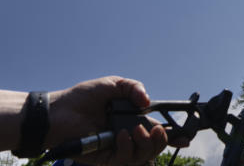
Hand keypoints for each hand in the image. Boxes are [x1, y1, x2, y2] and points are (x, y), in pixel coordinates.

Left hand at [48, 76, 187, 165]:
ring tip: (134, 130)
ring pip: (143, 156)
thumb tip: (147, 102)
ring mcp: (117, 149)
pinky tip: (120, 136)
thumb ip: (133, 88)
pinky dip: (127, 147)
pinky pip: (124, 159)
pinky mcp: (106, 159)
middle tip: (157, 131)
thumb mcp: (112, 84)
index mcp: (131, 120)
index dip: (172, 135)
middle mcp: (127, 136)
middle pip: (155, 146)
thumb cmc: (82, 98)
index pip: (156, 130)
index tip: (184, 137)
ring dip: (145, 144)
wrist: (58, 112)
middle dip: (162, 140)